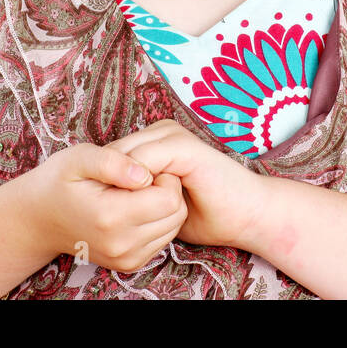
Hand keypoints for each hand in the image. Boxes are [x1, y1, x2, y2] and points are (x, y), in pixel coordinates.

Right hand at [24, 142, 187, 273]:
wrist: (39, 219)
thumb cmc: (59, 181)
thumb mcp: (79, 158)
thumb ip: (113, 161)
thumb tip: (144, 174)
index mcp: (110, 216)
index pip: (169, 198)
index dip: (164, 176)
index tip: (144, 167)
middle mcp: (121, 244)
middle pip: (176, 214)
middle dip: (168, 190)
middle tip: (142, 178)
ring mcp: (125, 259)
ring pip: (173, 227)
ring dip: (164, 206)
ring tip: (138, 193)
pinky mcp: (129, 264)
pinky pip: (163, 239)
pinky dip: (158, 221)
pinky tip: (136, 208)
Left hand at [104, 120, 266, 248]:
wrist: (246, 214)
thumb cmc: (204, 214)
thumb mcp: (158, 206)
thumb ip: (136, 196)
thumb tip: (100, 202)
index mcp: (156, 141)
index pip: (110, 155)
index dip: (100, 182)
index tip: (101, 208)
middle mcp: (163, 132)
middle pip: (112, 152)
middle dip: (105, 181)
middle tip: (108, 210)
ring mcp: (174, 136)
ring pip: (124, 154)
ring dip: (117, 183)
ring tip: (122, 209)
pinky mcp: (185, 147)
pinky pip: (144, 160)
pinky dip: (134, 181)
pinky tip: (140, 203)